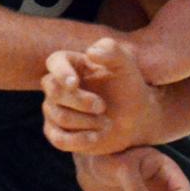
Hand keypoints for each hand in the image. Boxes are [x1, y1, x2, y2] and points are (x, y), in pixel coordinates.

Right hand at [43, 38, 158, 154]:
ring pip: (59, 116)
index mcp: (72, 63)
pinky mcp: (58, 133)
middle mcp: (57, 85)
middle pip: (54, 91)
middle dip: (80, 101)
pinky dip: (79, 140)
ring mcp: (55, 109)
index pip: (55, 62)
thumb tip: (90, 51)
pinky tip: (97, 136)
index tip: (74, 83)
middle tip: (102, 106)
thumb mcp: (126, 65)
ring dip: (86, 121)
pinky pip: (58, 139)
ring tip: (107, 122)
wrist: (135, 117)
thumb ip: (112, 51)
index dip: (61, 72)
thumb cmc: (128, 86)